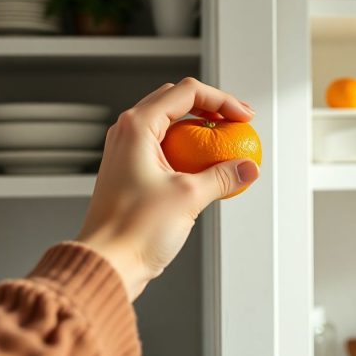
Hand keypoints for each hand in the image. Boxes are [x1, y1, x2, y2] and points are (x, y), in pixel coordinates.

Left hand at [76, 77, 259, 300]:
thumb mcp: (189, 197)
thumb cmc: (133, 230)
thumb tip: (247, 168)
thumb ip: (223, 176)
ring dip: (200, 130)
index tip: (243, 118)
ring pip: (170, 124)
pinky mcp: (131, 171)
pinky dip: (188, 150)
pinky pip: (165, 148)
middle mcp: (128, 132)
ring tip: (225, 145)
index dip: (222, 100)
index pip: (187, 92)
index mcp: (137, 126)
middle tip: (237, 124)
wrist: (107, 263)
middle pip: (177, 101)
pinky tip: (207, 168)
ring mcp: (127, 151)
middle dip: (212, 109)